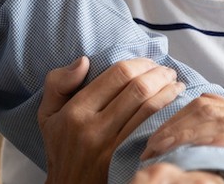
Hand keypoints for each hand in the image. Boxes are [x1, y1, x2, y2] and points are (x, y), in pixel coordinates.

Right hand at [40, 56, 184, 182]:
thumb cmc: (61, 148)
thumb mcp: (47, 114)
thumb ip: (58, 83)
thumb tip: (84, 61)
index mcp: (76, 111)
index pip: (116, 75)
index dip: (139, 63)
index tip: (149, 62)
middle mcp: (94, 128)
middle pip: (137, 90)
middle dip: (158, 75)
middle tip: (168, 71)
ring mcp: (112, 147)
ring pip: (149, 110)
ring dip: (168, 93)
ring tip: (176, 85)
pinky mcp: (126, 161)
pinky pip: (152, 132)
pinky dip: (167, 116)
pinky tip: (175, 108)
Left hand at [142, 94, 223, 183]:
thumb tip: (207, 163)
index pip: (207, 105)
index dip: (176, 118)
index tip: (155, 138)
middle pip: (203, 105)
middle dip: (170, 122)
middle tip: (148, 145)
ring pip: (212, 114)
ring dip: (178, 130)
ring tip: (156, 149)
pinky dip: (204, 138)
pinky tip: (185, 149)